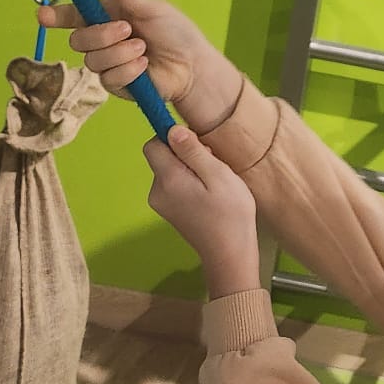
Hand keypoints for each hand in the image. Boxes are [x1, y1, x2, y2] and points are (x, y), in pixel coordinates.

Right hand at [38, 0, 241, 133]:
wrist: (192, 65)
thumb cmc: (176, 32)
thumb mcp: (151, 8)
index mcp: (108, 16)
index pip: (74, 15)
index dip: (56, 15)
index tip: (42, 15)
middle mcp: (104, 40)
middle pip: (77, 40)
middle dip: (100, 35)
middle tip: (127, 29)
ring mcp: (108, 63)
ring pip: (91, 60)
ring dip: (119, 53)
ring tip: (142, 49)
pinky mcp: (116, 85)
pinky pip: (108, 78)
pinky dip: (127, 70)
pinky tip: (144, 66)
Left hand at [145, 125, 260, 296]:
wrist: (230, 254)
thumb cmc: (230, 213)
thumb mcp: (218, 175)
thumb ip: (193, 151)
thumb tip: (172, 129)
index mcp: (167, 179)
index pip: (153, 144)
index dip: (172, 137)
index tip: (197, 144)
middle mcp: (157, 191)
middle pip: (162, 157)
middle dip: (186, 155)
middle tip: (213, 167)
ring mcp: (162, 203)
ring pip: (170, 170)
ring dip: (190, 169)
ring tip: (214, 184)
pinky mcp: (170, 211)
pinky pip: (174, 184)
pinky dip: (190, 183)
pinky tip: (209, 195)